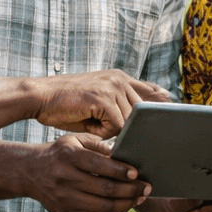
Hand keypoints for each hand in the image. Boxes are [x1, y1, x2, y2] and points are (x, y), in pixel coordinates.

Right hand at [25, 132, 150, 211]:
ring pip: (103, 208)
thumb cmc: (61, 153)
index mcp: (69, 156)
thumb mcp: (76, 140)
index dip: (121, 171)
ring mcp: (65, 199)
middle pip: (105, 189)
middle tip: (147, 188)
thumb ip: (99, 146)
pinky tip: (125, 206)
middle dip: (131, 190)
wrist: (31, 172)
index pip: (100, 166)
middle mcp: (65, 178)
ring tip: (139, 198)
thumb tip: (125, 157)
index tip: (137, 173)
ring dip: (126, 205)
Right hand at [32, 70, 169, 137]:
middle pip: (143, 111)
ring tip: (91, 121)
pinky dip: (102, 132)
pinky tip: (86, 122)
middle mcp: (119, 79)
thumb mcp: (97, 102)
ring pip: (129, 121)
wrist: (40, 97)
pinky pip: (116, 125)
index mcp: (119, 78)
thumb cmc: (66, 105)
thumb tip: (140, 125)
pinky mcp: (103, 98)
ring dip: (112, 130)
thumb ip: (118, 108)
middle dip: (135, 127)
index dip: (161, 103)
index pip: (151, 90)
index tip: (171, 114)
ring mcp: (112, 86)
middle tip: (120, 133)